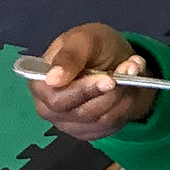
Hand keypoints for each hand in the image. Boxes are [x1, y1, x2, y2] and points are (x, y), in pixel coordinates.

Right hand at [25, 22, 154, 140]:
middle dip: (108, 94)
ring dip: (122, 96)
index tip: (109, 79)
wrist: (116, 60)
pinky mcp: (89, 132)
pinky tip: (126, 90)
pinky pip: (111, 127)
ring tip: (129, 73)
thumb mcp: (84, 38)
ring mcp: (69, 123)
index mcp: (39, 82)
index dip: (84, 91)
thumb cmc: (93, 46)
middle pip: (80, 113)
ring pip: (100, 120)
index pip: (56, 99)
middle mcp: (49, 107)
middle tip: (127, 72)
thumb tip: (53, 79)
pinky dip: (125, 107)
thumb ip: (69, 56)